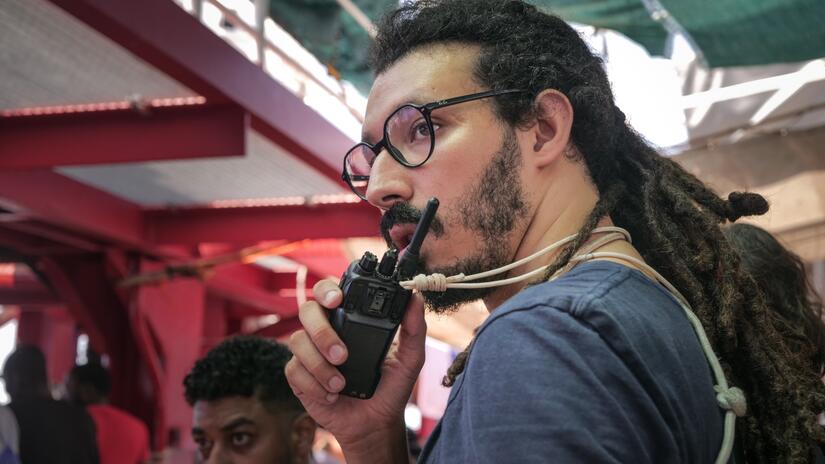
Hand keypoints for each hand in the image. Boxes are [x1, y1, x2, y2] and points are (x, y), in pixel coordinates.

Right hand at [285, 278, 426, 455]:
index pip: (330, 292)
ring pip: (298, 341)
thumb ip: (414, 328)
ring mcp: (310, 353)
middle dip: (322, 331)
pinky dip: (313, 384)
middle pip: (307, 311)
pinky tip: (332, 395)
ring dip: (319, 364)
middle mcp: (326, 331)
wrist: (376, 424)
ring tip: (341, 383)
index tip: (337, 300)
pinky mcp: (299, 376)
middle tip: (341, 354)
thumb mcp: (410, 359)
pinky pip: (294, 370)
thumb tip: (416, 297)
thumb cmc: (391, 388)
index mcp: (349, 321)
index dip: (327, 290)